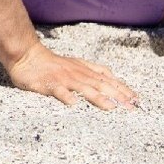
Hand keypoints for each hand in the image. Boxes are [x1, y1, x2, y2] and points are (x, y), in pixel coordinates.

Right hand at [5, 44, 138, 109]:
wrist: (27, 56)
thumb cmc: (52, 63)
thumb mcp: (77, 64)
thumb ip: (93, 70)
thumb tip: (113, 76)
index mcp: (85, 70)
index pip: (108, 80)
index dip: (123, 89)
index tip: (137, 99)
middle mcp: (78, 74)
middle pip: (101, 85)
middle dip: (117, 96)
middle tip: (131, 108)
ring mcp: (64, 79)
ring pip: (83, 88)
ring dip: (98, 98)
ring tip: (111, 107)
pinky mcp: (48, 83)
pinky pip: (58, 90)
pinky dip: (66, 96)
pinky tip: (73, 104)